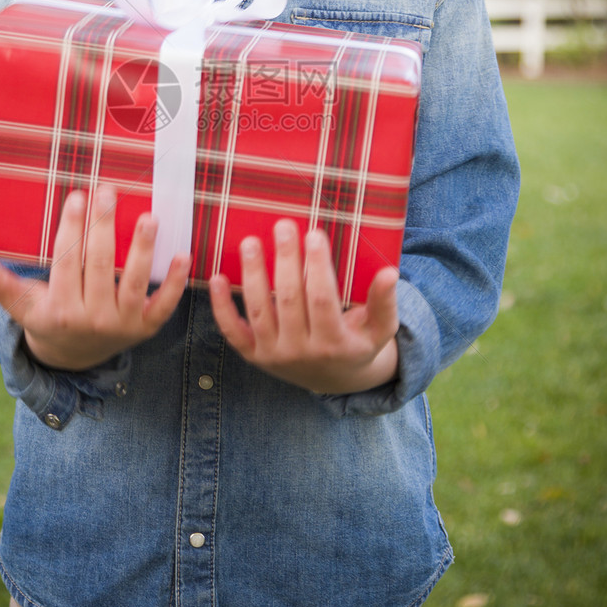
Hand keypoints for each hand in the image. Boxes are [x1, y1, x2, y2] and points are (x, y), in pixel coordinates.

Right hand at [0, 185, 190, 370]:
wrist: (74, 360)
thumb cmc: (46, 319)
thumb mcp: (20, 305)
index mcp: (60, 309)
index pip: (67, 262)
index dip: (71, 230)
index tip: (76, 197)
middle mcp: (93, 318)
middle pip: (101, 266)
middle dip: (104, 227)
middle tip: (109, 191)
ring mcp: (123, 324)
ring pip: (134, 282)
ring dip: (144, 249)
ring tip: (150, 216)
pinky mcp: (146, 327)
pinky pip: (163, 305)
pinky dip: (173, 282)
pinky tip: (184, 254)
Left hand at [209, 219, 398, 394]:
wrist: (335, 381)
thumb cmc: (358, 343)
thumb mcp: (380, 329)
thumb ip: (384, 303)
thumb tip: (390, 273)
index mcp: (335, 344)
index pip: (323, 300)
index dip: (317, 267)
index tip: (314, 234)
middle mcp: (301, 353)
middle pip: (289, 300)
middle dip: (286, 260)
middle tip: (283, 226)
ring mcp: (274, 355)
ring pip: (260, 310)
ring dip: (252, 274)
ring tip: (251, 241)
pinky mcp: (254, 356)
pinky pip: (233, 331)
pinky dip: (221, 306)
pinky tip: (216, 277)